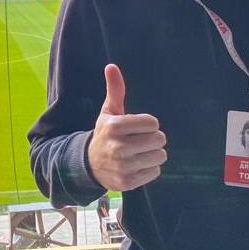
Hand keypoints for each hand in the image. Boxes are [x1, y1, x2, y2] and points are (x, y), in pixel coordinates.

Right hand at [87, 64, 166, 189]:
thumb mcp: (109, 111)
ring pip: (160, 156)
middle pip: (159, 139)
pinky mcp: (127, 183)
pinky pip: (155, 172)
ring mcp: (123, 167)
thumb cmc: (105, 133)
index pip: (153, 123)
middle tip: (141, 140)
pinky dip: (149, 169)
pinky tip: (137, 165)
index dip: (148, 124)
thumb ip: (115, 89)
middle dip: (153, 138)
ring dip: (153, 154)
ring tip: (140, 152)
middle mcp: (117, 147)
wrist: (89, 164)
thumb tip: (111, 66)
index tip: (137, 127)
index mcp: (114, 127)